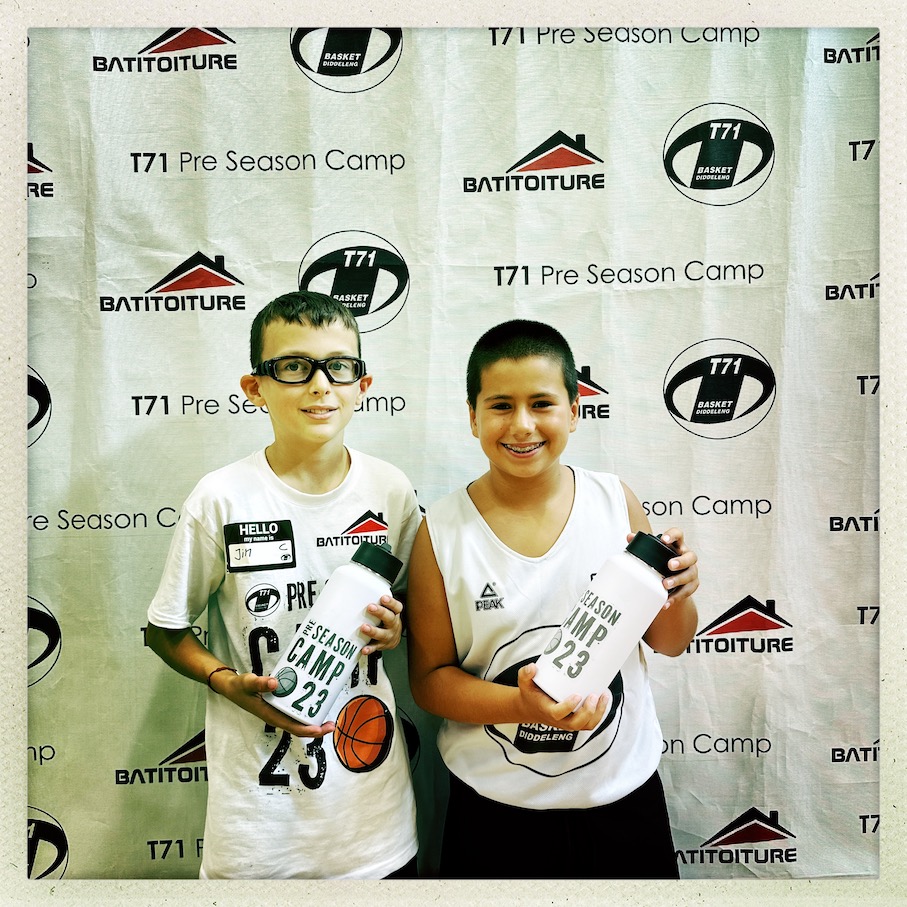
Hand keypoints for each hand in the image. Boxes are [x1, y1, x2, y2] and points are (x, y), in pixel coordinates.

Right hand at [210, 668, 335, 738]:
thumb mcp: (247, 682)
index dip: (308, 730)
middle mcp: (276, 716)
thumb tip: (275, 683)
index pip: (292, 727)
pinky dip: (304, 710)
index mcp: (270, 715)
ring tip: (328, 714)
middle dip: (316, 728)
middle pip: (299, 727)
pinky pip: (294, 711)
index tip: (321, 729)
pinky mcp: (278, 706)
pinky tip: (313, 701)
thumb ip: (259, 682)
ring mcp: (277, 712)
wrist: (231, 687)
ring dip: (312, 720)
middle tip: (332, 723)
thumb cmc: (239, 687)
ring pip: (298, 720)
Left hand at [360, 594, 403, 654]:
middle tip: (370, 607)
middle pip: (390, 618)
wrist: (394, 638)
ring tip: (364, 627)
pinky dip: (370, 649)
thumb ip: (377, 601)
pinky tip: (364, 648)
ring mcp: (388, 636)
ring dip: (373, 631)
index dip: (391, 602)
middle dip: (380, 613)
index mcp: (395, 614)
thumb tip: (357, 588)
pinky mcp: (381, 645)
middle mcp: (393, 625)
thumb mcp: (387, 609)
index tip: (383, 598)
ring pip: (382, 634)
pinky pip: (375, 647)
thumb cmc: (386, 620)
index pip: (396, 607)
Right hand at [517, 663, 610, 731]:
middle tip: (594, 695)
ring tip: (604, 695)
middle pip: (577, 723)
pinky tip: (604, 697)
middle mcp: (560, 720)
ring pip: (587, 724)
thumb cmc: (531, 694)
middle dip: (588, 712)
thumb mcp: (524, 684)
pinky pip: (591, 722)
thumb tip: (532, 667)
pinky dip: (600, 712)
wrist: (532, 708)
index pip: (558, 714)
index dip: (568, 707)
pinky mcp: (576, 721)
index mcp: (548, 711)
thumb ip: (525, 674)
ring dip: (598, 712)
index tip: (577, 695)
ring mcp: (569, 722)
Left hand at [632, 527, 698, 608]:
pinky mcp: (692, 585)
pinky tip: (666, 601)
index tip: (664, 540)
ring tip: (665, 584)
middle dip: (681, 561)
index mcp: (677, 545)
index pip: (678, 535)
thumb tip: (630, 537)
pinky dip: (676, 597)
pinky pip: (687, 591)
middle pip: (690, 557)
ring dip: (677, 580)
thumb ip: (642, 544)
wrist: (672, 582)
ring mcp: (691, 571)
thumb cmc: (662, 562)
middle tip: (670, 565)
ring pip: (689, 575)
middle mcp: (687, 557)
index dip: (673, 535)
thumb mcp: (654, 552)